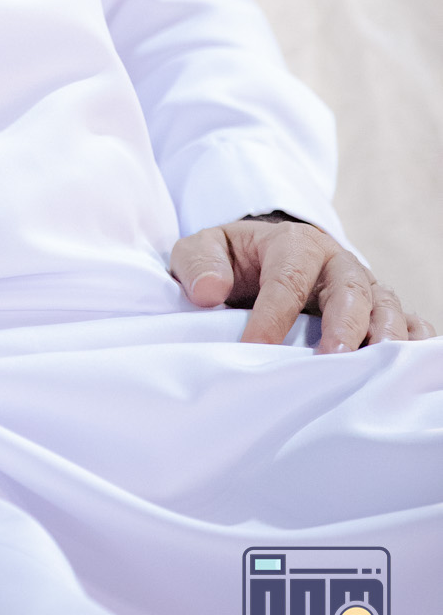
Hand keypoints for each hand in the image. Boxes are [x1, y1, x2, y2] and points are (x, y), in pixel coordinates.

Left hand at [170, 216, 435, 350]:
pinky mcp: (380, 310)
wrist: (264, 255)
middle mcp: (337, 263)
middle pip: (350, 289)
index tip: (255, 348)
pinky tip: (409, 367)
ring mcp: (364, 286)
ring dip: (384, 338)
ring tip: (375, 371)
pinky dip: (416, 343)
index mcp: (294, 243)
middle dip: (343, 325)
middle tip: (332, 359)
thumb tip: (208, 291)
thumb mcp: (205, 248)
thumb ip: (200, 264)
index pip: (287, 279)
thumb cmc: (235, 258)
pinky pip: (410, 322)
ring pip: (385, 306)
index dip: (272, 315)